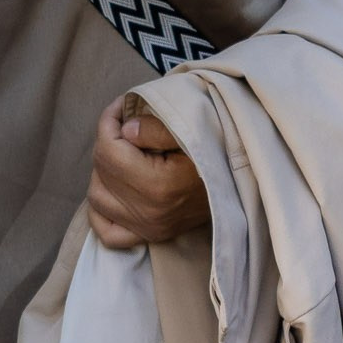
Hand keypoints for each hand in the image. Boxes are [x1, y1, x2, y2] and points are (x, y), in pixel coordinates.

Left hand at [85, 99, 211, 252]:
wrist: (246, 182)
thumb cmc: (219, 152)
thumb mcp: (194, 130)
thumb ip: (155, 128)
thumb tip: (125, 130)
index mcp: (158, 185)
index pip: (109, 150)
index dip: (108, 121)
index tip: (120, 106)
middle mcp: (148, 212)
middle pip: (102, 170)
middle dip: (107, 141)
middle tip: (125, 125)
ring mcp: (148, 228)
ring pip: (97, 198)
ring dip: (103, 171)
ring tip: (121, 153)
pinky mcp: (151, 236)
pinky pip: (107, 231)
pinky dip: (101, 210)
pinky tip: (112, 189)